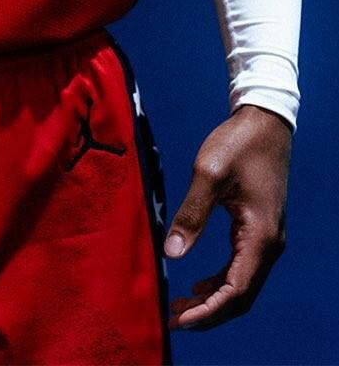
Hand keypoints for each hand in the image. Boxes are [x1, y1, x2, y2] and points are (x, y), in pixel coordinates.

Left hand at [164, 105, 291, 330]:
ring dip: (213, 300)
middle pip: (241, 296)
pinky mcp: (260, 231)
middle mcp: (270, 244)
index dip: (208, 311)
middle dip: (208, 313)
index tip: (180, 319)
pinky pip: (242, 269)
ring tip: (181, 306)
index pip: (236, 291)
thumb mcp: (208, 174)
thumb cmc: (237, 143)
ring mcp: (268, 239)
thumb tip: (171, 254)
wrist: (264, 122)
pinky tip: (198, 285)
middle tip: (174, 319)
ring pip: (242, 285)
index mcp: (260, 236)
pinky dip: (221, 283)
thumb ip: (191, 214)